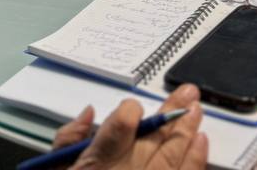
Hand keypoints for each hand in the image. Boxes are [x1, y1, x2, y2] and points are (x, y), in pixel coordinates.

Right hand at [54, 83, 206, 169]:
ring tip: (197, 112)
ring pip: (172, 159)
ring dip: (187, 134)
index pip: (119, 128)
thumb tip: (89, 113)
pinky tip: (201, 143)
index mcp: (95, 165)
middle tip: (188, 94)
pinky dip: (195, 161)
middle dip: (172, 115)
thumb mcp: (55, 169)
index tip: (133, 107)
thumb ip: (68, 141)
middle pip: (153, 141)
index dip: (130, 112)